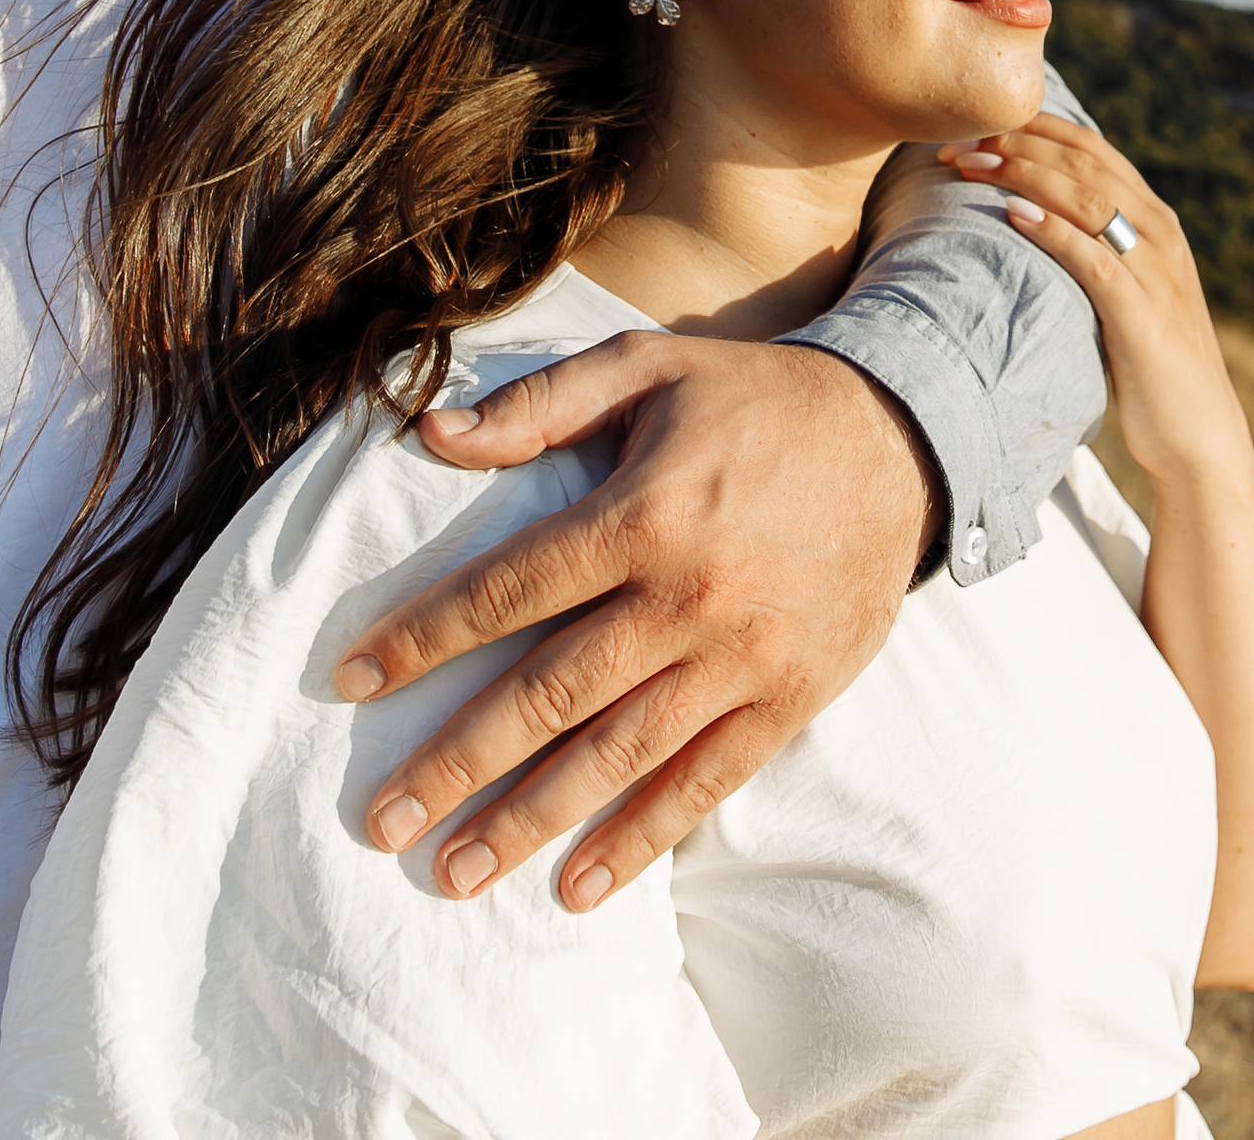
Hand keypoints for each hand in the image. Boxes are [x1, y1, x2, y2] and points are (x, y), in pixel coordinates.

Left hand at [331, 333, 934, 910]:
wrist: (904, 442)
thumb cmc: (757, 399)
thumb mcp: (652, 366)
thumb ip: (541, 403)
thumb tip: (431, 435)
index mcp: (643, 512)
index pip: (506, 589)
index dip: (420, 637)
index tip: (349, 681)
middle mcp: (685, 597)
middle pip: (546, 693)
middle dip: (454, 761)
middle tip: (379, 822)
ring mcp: (740, 659)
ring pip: (614, 755)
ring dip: (528, 820)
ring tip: (454, 872)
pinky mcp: (787, 699)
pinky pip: (702, 783)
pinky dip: (639, 840)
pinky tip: (577, 886)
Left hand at [939, 113, 1251, 491]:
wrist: (1198, 433)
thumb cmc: (1149, 362)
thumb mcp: (1126, 290)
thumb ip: (1096, 250)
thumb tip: (1033, 222)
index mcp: (1155, 220)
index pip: (1092, 149)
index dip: (1035, 128)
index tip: (978, 125)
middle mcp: (1159, 233)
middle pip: (1084, 163)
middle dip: (1020, 143)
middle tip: (961, 142)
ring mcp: (1155, 271)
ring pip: (1089, 199)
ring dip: (1026, 174)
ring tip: (973, 166)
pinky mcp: (1142, 313)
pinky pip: (1094, 259)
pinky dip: (1054, 230)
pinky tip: (1014, 215)